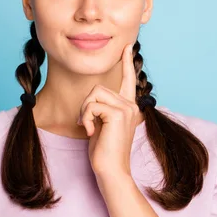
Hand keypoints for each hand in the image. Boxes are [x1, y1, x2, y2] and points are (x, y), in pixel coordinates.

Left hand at [77, 43, 142, 177]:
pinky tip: (91, 132)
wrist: (111, 170)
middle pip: (99, 88)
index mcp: (128, 107)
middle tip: (86, 123)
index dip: (126, 61)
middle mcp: (131, 105)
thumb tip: (94, 98)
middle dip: (86, 105)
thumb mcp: (102, 125)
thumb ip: (103, 109)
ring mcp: (127, 108)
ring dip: (85, 111)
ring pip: (95, 94)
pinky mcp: (119, 114)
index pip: (128, 79)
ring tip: (89, 127)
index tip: (127, 45)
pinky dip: (86, 118)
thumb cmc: (103, 151)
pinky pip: (93, 105)